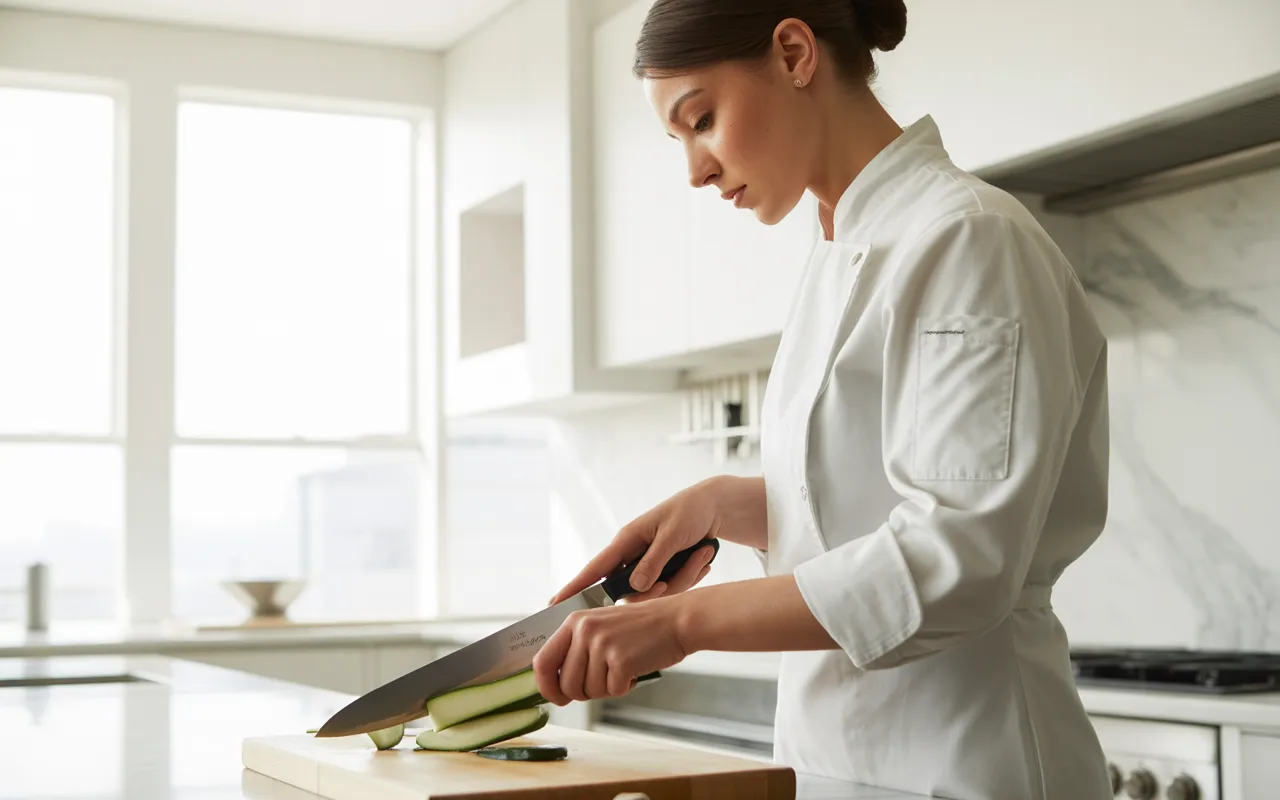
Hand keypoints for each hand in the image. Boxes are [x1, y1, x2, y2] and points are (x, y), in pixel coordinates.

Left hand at [532, 594, 689, 704]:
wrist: (676, 620)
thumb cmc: (640, 628)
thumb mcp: (601, 626)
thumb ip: (576, 649)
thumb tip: (555, 685)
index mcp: (574, 621)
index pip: (542, 661)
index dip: (546, 687)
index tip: (557, 698)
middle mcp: (584, 630)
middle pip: (566, 684)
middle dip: (583, 694)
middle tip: (603, 683)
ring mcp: (602, 644)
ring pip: (589, 691)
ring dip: (606, 689)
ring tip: (621, 670)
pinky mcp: (621, 659)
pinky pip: (613, 691)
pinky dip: (625, 688)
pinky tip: (634, 670)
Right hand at [549, 476, 759, 606]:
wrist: (714, 508)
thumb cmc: (690, 512)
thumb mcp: (672, 534)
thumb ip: (654, 560)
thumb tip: (635, 587)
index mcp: (626, 541)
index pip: (595, 569)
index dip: (575, 587)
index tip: (554, 604)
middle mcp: (633, 557)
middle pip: (633, 591)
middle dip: (662, 587)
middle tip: (687, 569)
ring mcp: (649, 566)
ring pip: (657, 593)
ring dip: (685, 575)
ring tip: (703, 553)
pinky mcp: (665, 573)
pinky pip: (674, 589)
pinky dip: (693, 575)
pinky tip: (703, 558)